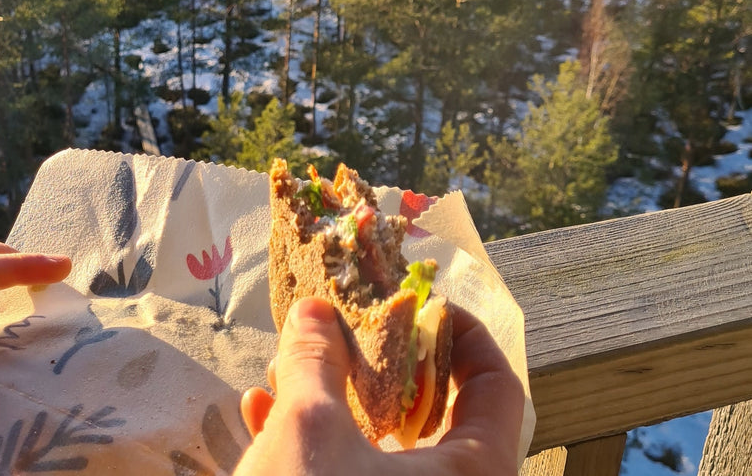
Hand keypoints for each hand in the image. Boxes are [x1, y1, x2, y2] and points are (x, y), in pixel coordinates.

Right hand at [236, 297, 523, 475]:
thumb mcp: (307, 430)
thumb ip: (316, 361)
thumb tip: (316, 311)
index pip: (499, 389)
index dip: (464, 337)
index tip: (422, 303)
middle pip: (440, 422)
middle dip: (380, 369)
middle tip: (344, 333)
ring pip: (390, 458)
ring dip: (339, 406)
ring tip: (288, 374)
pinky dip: (322, 453)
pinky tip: (262, 422)